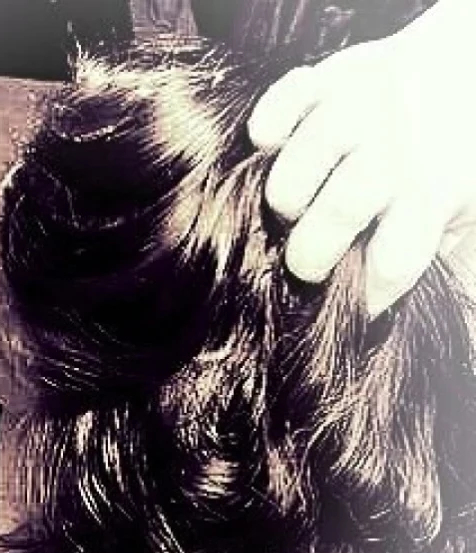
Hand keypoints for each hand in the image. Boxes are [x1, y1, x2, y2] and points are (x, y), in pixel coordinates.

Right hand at [248, 18, 475, 315]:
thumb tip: (372, 304)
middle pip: (341, 210)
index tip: (354, 301)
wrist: (460, 76)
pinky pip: (287, 99)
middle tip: (306, 263)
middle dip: (310, 254)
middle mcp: (398, 150)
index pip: (394, 260)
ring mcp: (364, 108)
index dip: (367, 292)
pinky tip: (269, 141)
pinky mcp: (333, 75)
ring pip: (300, 166)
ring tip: (291, 208)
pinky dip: (270, 122)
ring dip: (285, 199)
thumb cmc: (446, 166)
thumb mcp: (457, 214)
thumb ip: (422, 251)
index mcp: (432, 194)